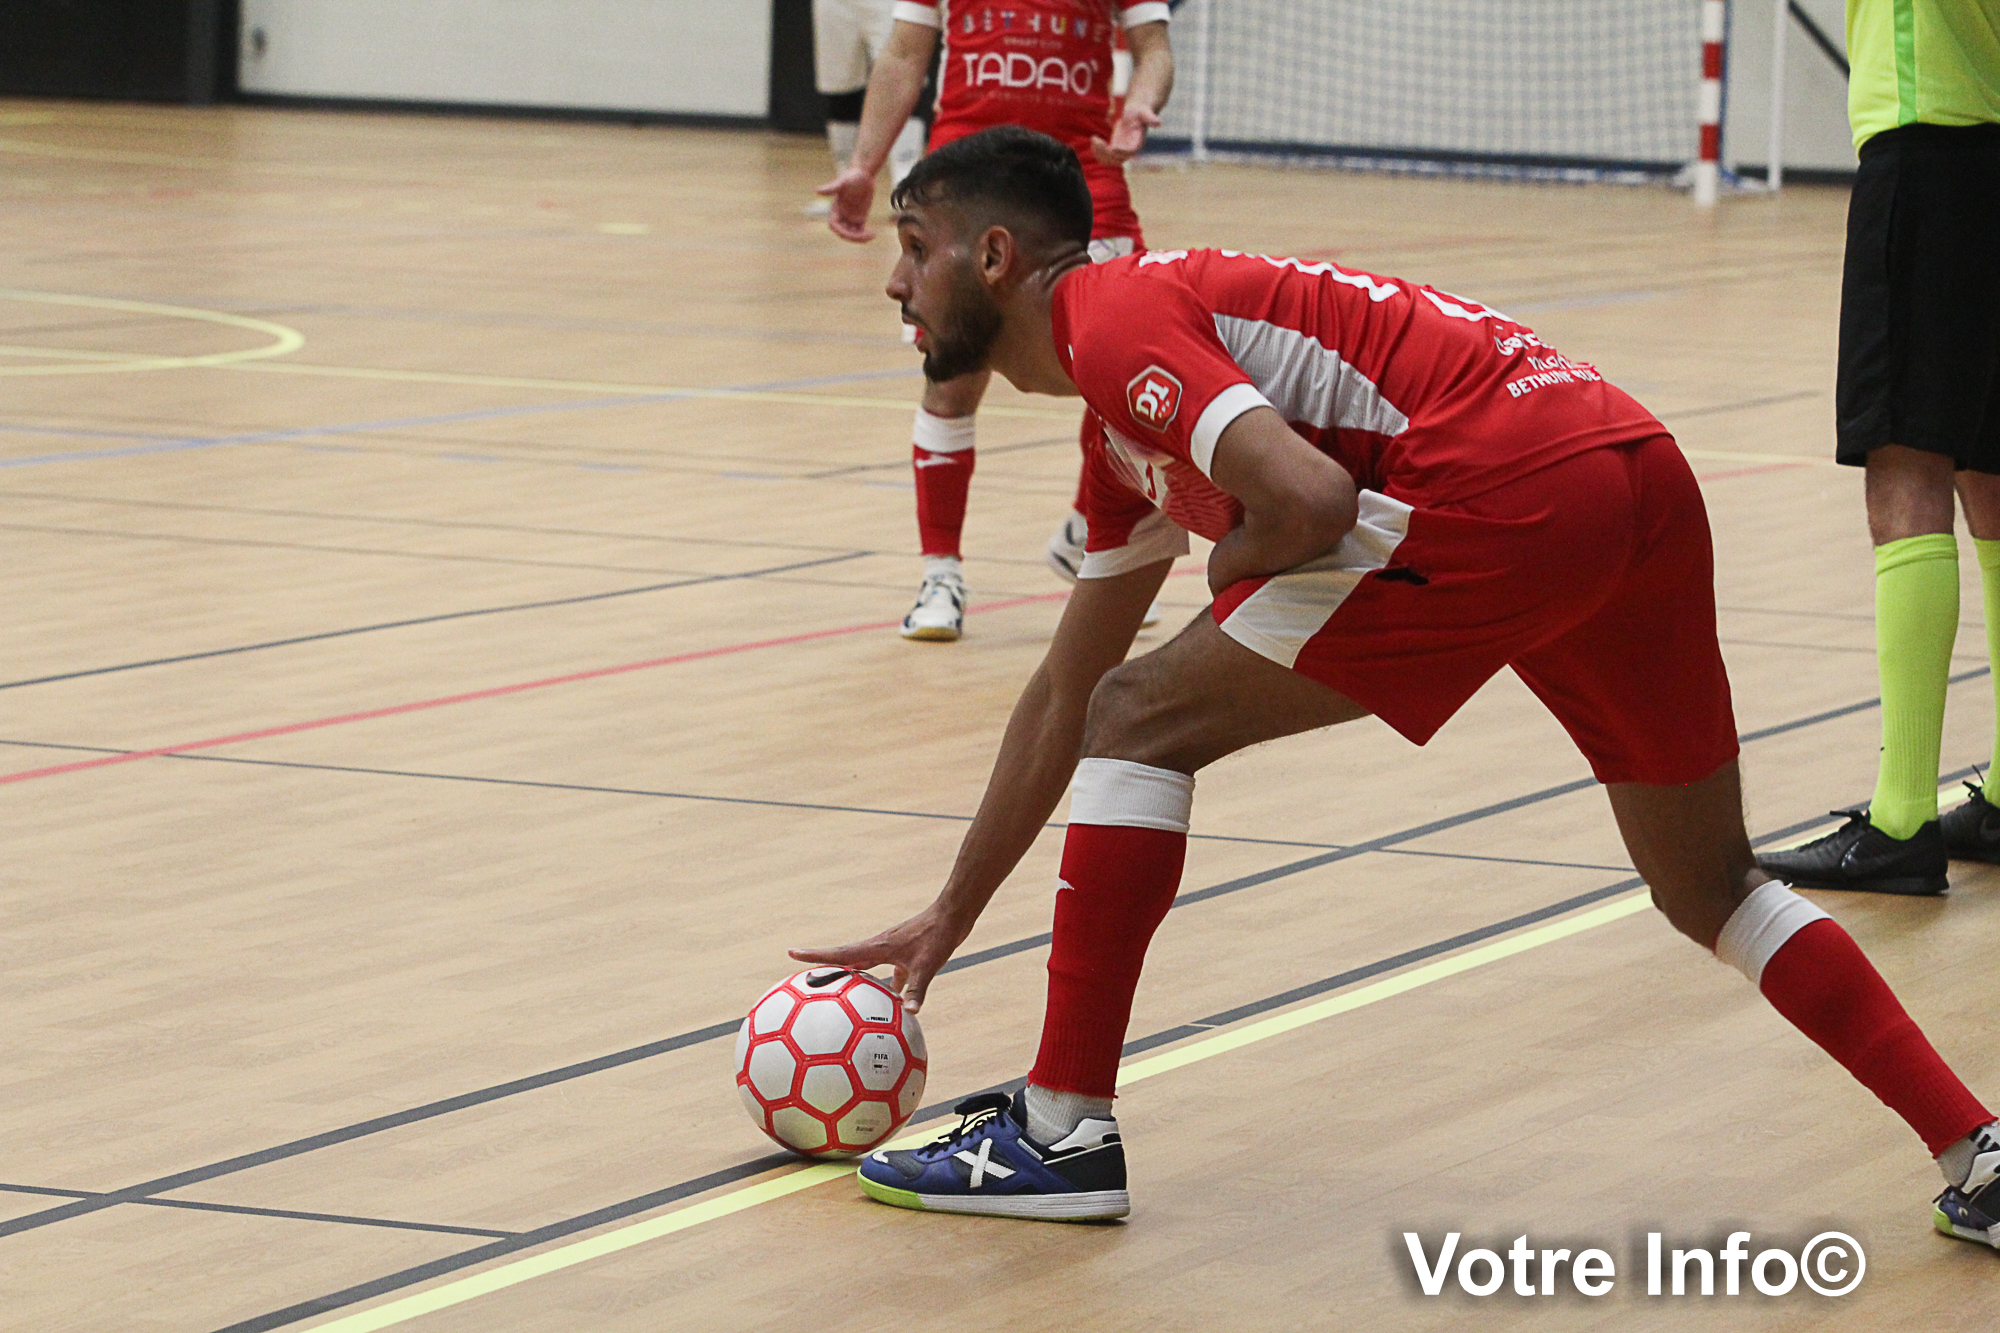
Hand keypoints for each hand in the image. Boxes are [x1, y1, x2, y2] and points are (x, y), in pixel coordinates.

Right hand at [790, 901, 970, 1012]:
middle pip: (845, 959)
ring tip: (840, 997)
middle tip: (803, 977)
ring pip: (865, 968)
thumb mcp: (928, 966)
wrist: (953, 915)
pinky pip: (888, 976)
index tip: (791, 952)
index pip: (840, 953)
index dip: (815, 955)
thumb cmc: (938, 936)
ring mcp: (891, 950)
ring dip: (853, 980)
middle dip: (824, 967)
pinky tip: (892, 1006)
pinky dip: (886, 990)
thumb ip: (918, 990)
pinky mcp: (904, 954)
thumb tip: (911, 1014)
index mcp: (877, 947)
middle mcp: (879, 947)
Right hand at [816, 165, 877, 241]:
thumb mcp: (842, 182)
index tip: (851, 230)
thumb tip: (815, 190)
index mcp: (835, 208)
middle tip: (865, 236)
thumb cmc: (852, 175)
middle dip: (852, 236)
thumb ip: (831, 188)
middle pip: (843, 232)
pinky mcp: (860, 218)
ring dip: (860, 238)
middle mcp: (841, 215)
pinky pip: (860, 231)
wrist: (863, 174)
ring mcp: (850, 217)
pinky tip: (874, 234)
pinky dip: (865, 235)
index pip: (833, 224)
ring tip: (872, 235)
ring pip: (852, 234)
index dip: (840, 230)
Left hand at [1089, 104, 1161, 164]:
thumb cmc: (1142, 111)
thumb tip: (1159, 123)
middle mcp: (1129, 150)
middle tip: (1096, 139)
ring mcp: (1121, 151)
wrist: (1138, 112)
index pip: (1129, 153)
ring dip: (1099, 153)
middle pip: (1116, 159)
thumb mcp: (1146, 113)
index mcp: (1137, 144)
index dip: (1121, 152)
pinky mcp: (1114, 148)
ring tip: (1094, 139)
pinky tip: (1094, 140)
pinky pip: (1105, 156)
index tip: (1112, 148)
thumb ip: (1151, 118)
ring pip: (1109, 160)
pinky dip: (1098, 151)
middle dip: (1105, 152)